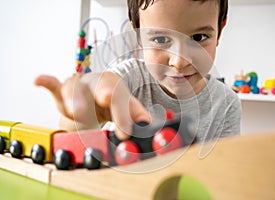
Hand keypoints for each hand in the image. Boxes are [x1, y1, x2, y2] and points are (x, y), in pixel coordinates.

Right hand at [34, 71, 150, 139]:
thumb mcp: (127, 109)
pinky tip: (39, 80)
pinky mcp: (61, 90)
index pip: (122, 98)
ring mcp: (78, 85)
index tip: (125, 132)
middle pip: (101, 86)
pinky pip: (53, 84)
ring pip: (75, 89)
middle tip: (107, 98)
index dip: (124, 114)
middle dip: (104, 92)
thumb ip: (137, 115)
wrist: (94, 99)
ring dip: (76, 99)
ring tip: (77, 110)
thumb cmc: (112, 104)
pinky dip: (47, 82)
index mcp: (116, 86)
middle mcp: (97, 82)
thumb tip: (148, 124)